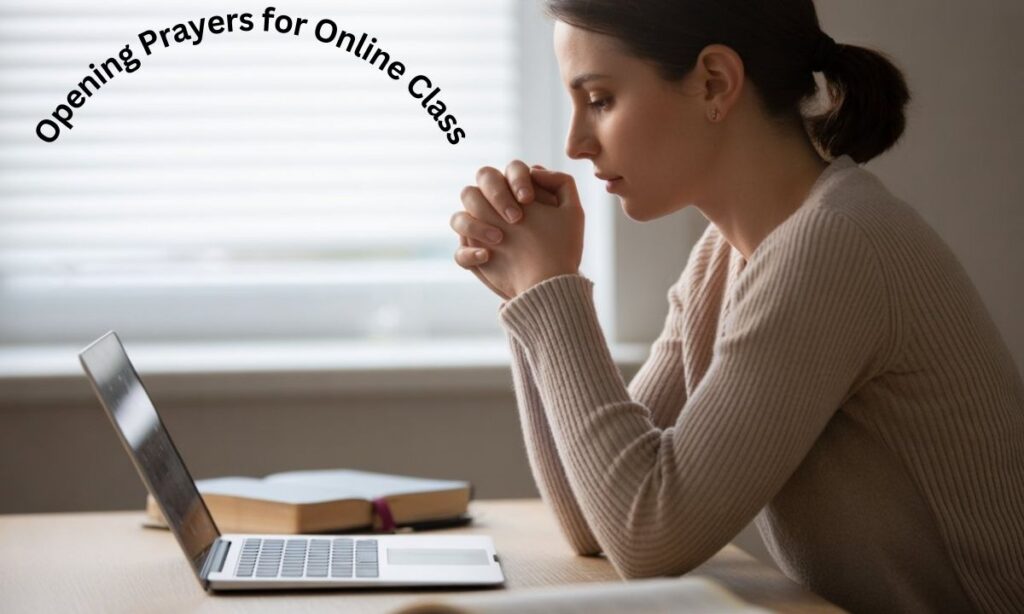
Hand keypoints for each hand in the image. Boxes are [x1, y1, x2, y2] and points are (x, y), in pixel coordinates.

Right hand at [451, 160, 558, 298]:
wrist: (554, 283)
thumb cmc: (563, 246)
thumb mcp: (573, 213)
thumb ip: (562, 183)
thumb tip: (535, 169)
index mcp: (517, 194)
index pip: (509, 170)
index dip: (516, 179)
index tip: (527, 199)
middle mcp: (495, 208)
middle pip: (480, 184)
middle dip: (496, 195)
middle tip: (516, 218)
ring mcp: (481, 232)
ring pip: (459, 216)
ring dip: (476, 224)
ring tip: (501, 238)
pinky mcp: (474, 256)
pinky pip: (459, 252)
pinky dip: (468, 253)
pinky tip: (487, 257)